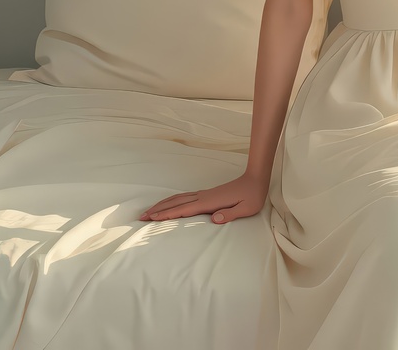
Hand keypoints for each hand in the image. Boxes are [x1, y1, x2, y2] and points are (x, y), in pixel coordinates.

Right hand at [138, 171, 267, 223]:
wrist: (255, 179)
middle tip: (142, 216)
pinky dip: (173, 201)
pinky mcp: (207, 194)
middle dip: (159, 209)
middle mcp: (203, 197)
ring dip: (164, 204)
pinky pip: (185, 198)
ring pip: (179, 198)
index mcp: (209, 202)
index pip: (184, 209)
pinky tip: (170, 204)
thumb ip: (230, 214)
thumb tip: (214, 219)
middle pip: (176, 203)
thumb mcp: (245, 208)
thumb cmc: (252, 196)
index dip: (167, 214)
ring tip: (150, 211)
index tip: (152, 217)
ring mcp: (204, 194)